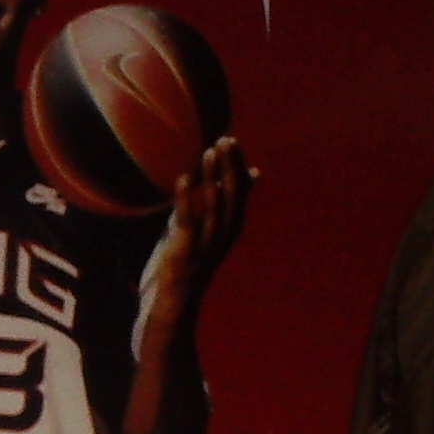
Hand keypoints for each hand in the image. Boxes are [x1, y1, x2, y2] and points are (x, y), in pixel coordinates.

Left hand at [152, 136, 256, 304]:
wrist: (181, 294)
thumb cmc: (197, 255)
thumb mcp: (217, 226)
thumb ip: (229, 200)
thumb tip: (252, 173)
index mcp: (233, 223)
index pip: (240, 188)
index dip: (236, 164)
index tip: (231, 141)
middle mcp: (226, 231)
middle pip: (232, 192)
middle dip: (229, 165)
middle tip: (224, 139)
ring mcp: (208, 239)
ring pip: (214, 202)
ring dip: (212, 175)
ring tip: (208, 152)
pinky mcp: (188, 247)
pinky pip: (189, 217)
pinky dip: (187, 197)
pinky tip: (183, 177)